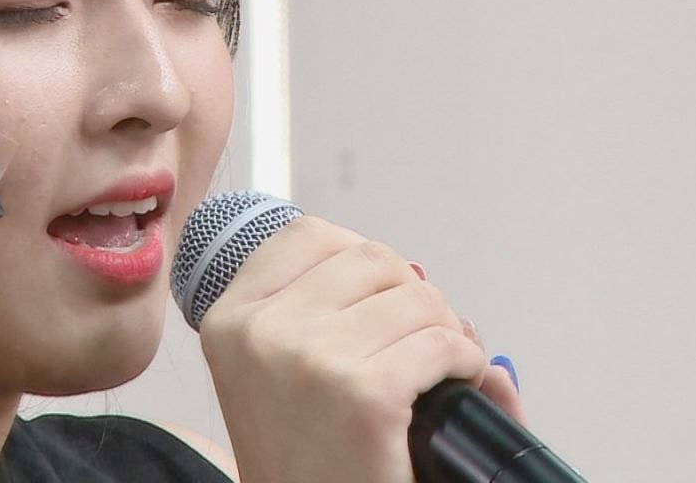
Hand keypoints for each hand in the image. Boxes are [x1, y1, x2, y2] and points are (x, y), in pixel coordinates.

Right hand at [198, 215, 523, 482]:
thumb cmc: (301, 463)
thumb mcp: (272, 378)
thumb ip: (320, 312)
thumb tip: (418, 273)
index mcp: (230, 319)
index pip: (307, 235)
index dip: (359, 258)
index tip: (378, 297)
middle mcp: (260, 330)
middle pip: (371, 258)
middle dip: (411, 296)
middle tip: (418, 341)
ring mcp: (310, 358)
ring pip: (417, 297)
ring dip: (444, 330)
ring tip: (438, 367)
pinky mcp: (364, 393)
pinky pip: (443, 343)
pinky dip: (466, 362)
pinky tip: (458, 386)